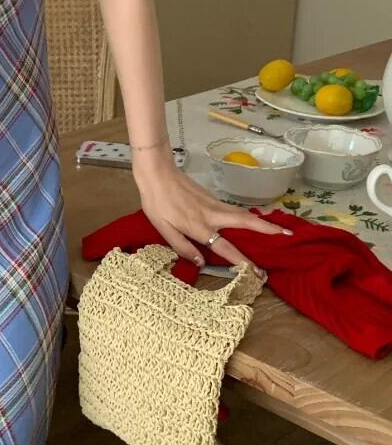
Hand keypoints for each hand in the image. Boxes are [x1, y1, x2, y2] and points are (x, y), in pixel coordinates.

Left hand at [132, 152, 291, 279]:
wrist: (157, 172)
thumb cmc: (157, 203)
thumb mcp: (163, 229)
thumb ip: (182, 247)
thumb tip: (201, 263)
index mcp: (199, 227)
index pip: (225, 248)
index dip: (242, 261)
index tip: (256, 272)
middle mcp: (212, 216)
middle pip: (246, 223)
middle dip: (268, 230)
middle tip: (288, 236)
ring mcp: (214, 205)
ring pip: (243, 214)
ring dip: (263, 222)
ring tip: (280, 228)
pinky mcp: (212, 197)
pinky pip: (235, 209)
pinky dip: (249, 215)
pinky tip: (254, 218)